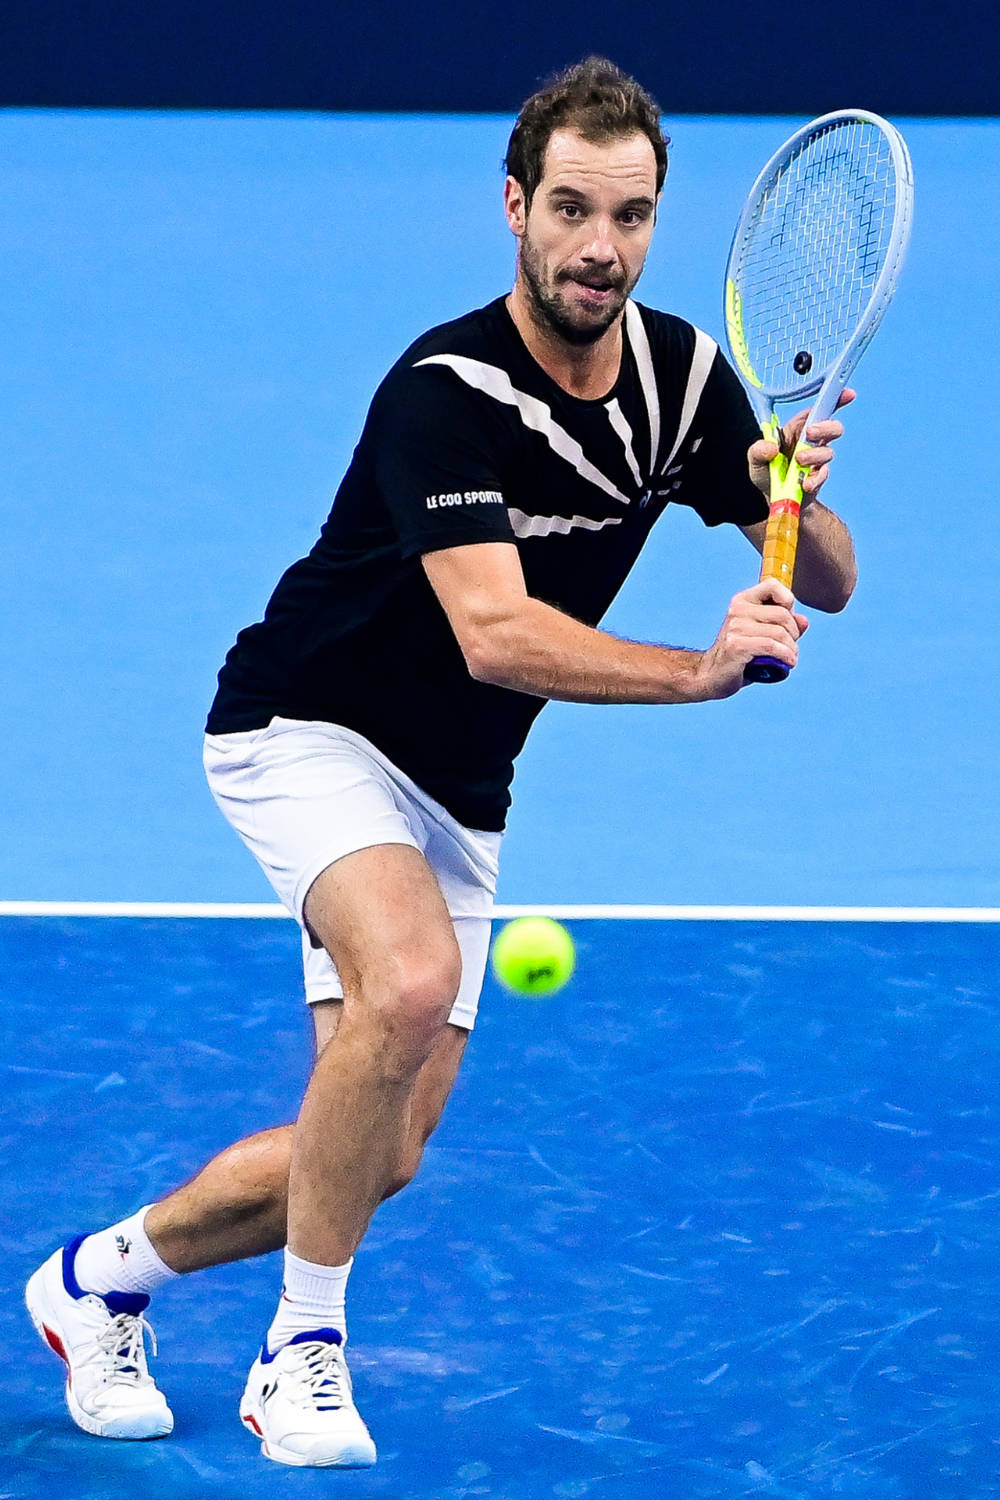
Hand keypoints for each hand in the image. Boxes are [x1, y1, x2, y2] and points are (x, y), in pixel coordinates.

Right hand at [694, 580, 808, 699]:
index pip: (772, 585)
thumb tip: (804, 620)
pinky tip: (789, 663)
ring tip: (791, 658)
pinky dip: (785, 656)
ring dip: (791, 648)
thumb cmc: (740, 656)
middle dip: (794, 633)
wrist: (712, 676)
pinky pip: (771, 646)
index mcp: (742, 601)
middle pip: (782, 614)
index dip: (787, 601)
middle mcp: (737, 610)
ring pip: (779, 633)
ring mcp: (736, 627)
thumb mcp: (763, 636)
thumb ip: (784, 626)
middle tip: (791, 647)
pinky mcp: (737, 645)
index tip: (787, 621)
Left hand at [749, 389, 854, 500]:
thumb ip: (758, 450)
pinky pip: (823, 474)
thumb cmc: (767, 473)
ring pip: (828, 451)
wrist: (774, 498)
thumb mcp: (755, 459)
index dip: (835, 399)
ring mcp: (817, 459)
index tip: (848, 394)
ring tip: (799, 461)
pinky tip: (804, 484)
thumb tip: (771, 448)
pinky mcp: (818, 476)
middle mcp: (811, 441)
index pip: (819, 409)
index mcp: (797, 428)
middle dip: (825, 427)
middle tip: (810, 433)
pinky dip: (814, 479)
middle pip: (832, 427)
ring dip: (814, 455)